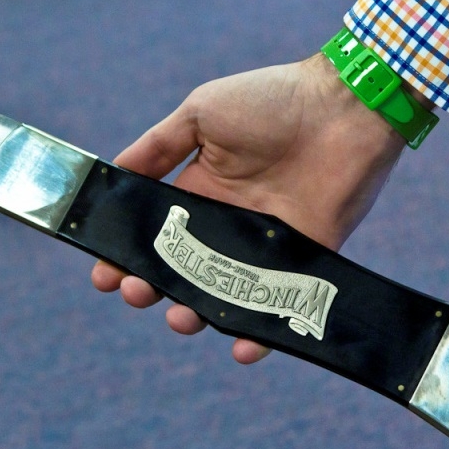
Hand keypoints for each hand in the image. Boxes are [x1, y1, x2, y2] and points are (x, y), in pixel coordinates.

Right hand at [91, 53, 406, 363]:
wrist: (345, 105)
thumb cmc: (271, 100)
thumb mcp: (201, 113)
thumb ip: (157, 146)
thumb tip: (111, 172)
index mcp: (198, 192)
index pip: (153, 234)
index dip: (124, 254)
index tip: (102, 273)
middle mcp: (226, 225)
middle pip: (180, 271)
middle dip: (150, 287)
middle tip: (136, 292)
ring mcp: (263, 248)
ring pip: (221, 295)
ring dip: (193, 313)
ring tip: (180, 317)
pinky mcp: (304, 262)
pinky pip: (277, 307)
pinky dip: (259, 334)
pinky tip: (240, 348)